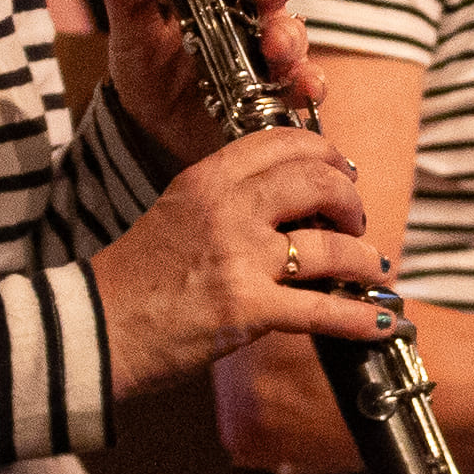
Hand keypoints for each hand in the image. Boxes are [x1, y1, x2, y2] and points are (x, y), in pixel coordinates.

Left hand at [91, 0, 321, 157]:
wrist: (152, 131)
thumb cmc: (148, 68)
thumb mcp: (131, 30)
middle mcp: (250, 5)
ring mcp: (269, 47)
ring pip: (296, 25)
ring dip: (288, 31)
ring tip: (271, 45)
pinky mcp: (280, 89)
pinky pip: (307, 81)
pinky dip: (310, 81)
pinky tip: (302, 85)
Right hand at [91, 127, 394, 396]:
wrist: (92, 330)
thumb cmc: (133, 281)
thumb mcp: (175, 214)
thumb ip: (225, 202)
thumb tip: (284, 208)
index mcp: (207, 179)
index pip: (282, 143)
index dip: (323, 154)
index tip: (339, 172)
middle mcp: (227, 209)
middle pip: (316, 183)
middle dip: (350, 201)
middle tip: (357, 219)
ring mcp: (239, 258)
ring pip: (330, 247)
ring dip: (364, 261)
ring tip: (374, 270)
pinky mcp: (246, 309)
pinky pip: (321, 311)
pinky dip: (359, 320)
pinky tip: (381, 324)